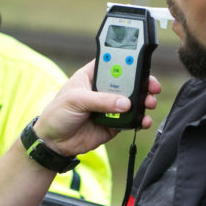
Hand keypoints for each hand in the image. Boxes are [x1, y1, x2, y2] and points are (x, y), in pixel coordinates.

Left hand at [32, 60, 160, 157]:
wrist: (53, 143)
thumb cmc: (57, 114)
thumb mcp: (75, 100)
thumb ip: (100, 100)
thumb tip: (124, 102)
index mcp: (91, 76)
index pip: (112, 63)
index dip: (127, 61)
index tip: (141, 62)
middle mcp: (103, 89)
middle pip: (128, 81)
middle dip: (142, 82)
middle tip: (152, 86)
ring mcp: (110, 106)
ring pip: (133, 100)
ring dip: (145, 100)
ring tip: (149, 103)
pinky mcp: (115, 123)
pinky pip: (132, 120)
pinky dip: (141, 120)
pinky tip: (144, 120)